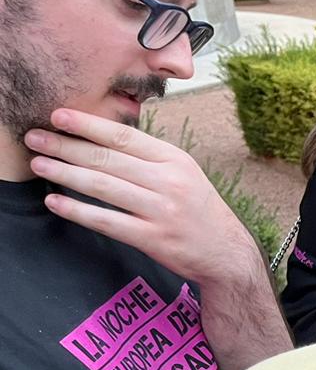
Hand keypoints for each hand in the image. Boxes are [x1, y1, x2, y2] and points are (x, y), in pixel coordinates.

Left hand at [26, 109, 260, 288]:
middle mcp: (169, 182)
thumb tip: (101, 139)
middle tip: (35, 138)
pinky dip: (78, 211)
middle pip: (108, 159)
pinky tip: (56, 202)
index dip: (87, 125)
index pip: (124, 137)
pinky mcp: (153, 239)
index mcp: (176, 160)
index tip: (57, 116)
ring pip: (103, 187)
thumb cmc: (198, 210)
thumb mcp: (184, 174)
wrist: (227, 253)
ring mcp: (161, 211)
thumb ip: (149, 158)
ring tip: (39, 164)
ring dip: (65, 174)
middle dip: (66, 146)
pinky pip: (107, 221)